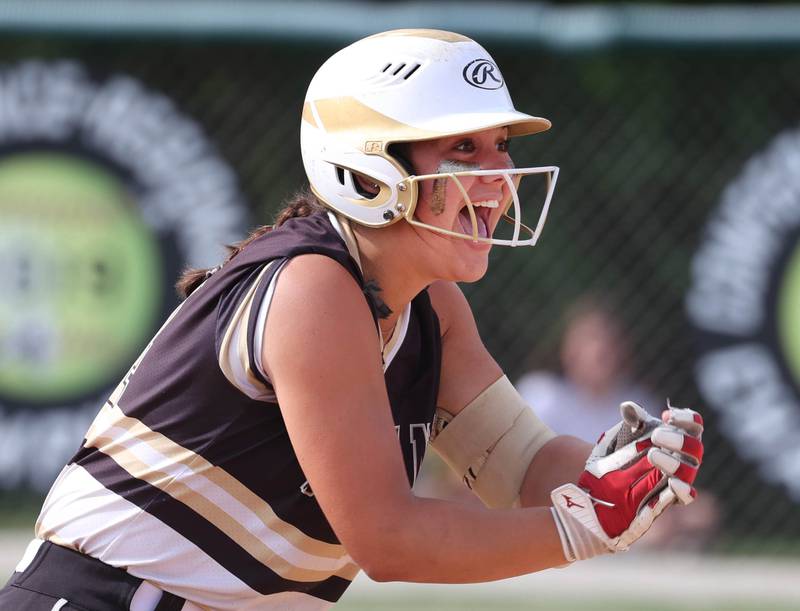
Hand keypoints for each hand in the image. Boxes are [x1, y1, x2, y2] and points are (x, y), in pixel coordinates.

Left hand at [550, 401, 703, 560]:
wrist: (607, 480)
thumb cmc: (624, 450)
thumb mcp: (626, 432)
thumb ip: (631, 420)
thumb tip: (628, 407)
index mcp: (678, 437)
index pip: (694, 425)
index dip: (687, 418)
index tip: (666, 415)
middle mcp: (684, 458)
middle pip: (695, 448)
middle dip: (679, 440)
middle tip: (656, 435)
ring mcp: (679, 479)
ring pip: (689, 471)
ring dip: (674, 463)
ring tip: (652, 454)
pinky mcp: (670, 498)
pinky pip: (685, 496)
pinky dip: (683, 489)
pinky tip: (672, 483)